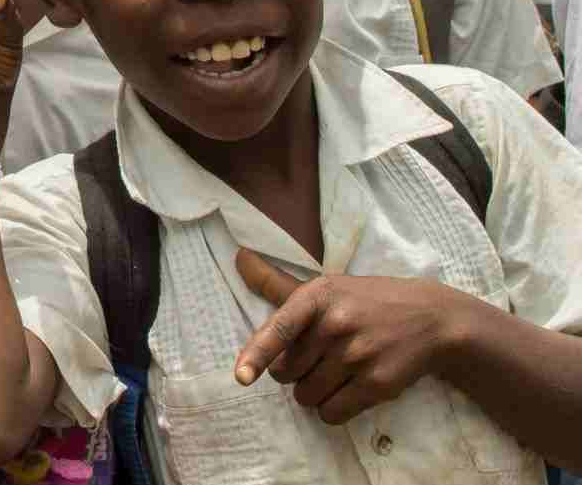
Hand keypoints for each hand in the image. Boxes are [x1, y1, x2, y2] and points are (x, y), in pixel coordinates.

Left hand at [233, 247, 467, 423]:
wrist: (432, 319)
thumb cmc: (368, 301)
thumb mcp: (327, 286)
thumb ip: (279, 284)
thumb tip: (240, 259)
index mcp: (318, 296)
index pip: (280, 328)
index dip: (258, 354)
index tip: (242, 377)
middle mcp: (336, 324)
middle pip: (286, 372)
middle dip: (292, 373)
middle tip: (315, 360)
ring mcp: (358, 355)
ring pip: (307, 395)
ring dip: (311, 393)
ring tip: (332, 374)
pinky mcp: (377, 383)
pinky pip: (332, 412)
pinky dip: (331, 410)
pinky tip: (345, 392)